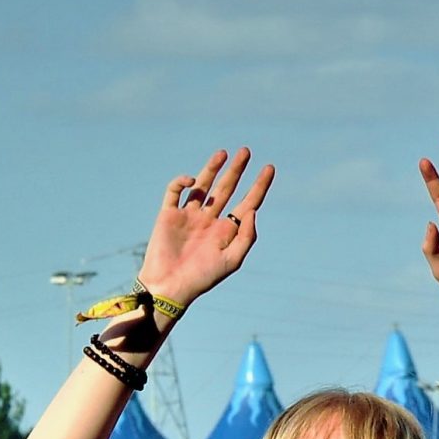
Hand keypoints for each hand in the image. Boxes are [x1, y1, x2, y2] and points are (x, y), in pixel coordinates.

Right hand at [135, 149, 271, 306]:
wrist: (169, 286)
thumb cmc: (202, 278)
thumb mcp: (232, 260)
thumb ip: (246, 236)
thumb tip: (253, 209)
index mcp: (227, 231)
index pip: (247, 203)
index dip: (259, 186)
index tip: (269, 168)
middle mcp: (210, 220)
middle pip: (227, 189)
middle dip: (237, 170)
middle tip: (246, 151)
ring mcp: (189, 215)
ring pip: (203, 185)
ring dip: (212, 168)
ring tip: (223, 154)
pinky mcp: (169, 214)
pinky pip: (175, 192)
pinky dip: (181, 182)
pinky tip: (191, 180)